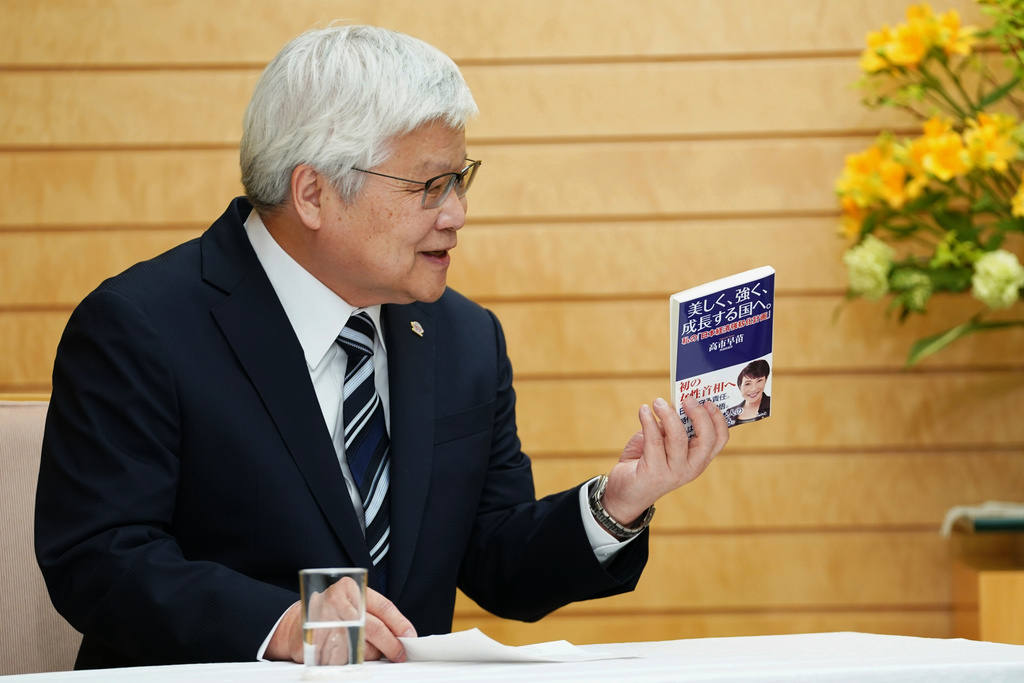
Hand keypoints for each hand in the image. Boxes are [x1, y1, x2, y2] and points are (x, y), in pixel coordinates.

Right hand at [266, 584, 417, 662]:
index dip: (400, 624)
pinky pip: (342, 658)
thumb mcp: (352, 604)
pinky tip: (348, 656)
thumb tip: (401, 635)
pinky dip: (350, 661)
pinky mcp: (316, 641)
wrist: (293, 623)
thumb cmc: (329, 614)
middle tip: (398, 654)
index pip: (383, 607)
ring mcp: (325, 621)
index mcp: (351, 589)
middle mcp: (338, 602)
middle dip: (391, 645)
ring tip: (367, 653)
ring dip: (370, 655)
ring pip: (360, 646)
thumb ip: (374, 615)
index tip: (409, 637)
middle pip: (374, 628)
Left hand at [600, 396, 728, 526]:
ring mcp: (674, 472)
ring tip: (657, 402)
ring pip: (678, 437)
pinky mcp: (653, 472)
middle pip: (706, 438)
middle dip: (698, 414)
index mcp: (699, 459)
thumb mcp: (664, 443)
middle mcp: (691, 468)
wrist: (625, 492)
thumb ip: (672, 427)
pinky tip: (643, 411)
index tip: (707, 400)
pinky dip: (648, 421)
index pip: (719, 439)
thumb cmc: (647, 461)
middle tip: (686, 398)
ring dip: (668, 414)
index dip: (717, 418)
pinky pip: (653, 440)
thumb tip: (673, 404)